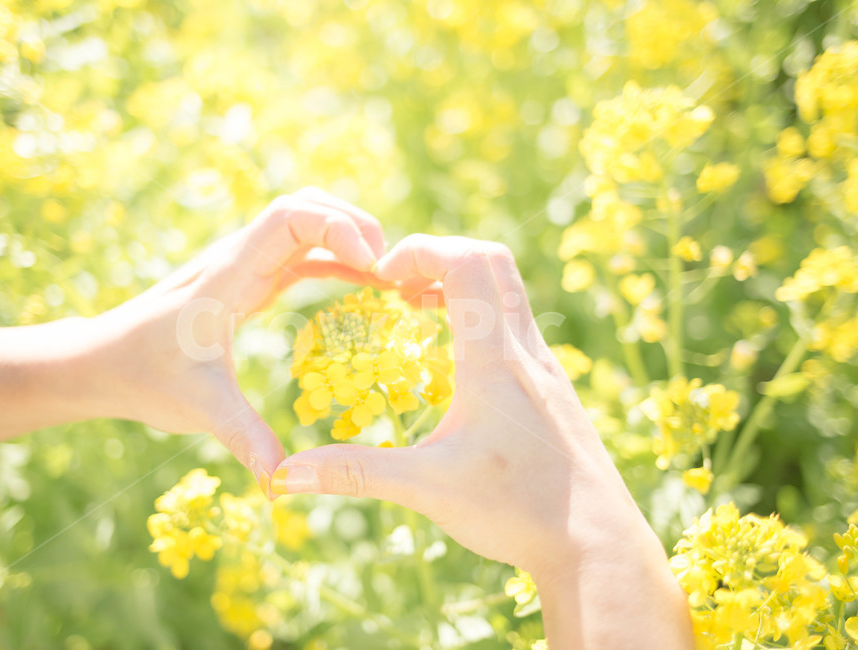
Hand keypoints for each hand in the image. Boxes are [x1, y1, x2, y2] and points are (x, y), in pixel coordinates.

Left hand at [86, 188, 385, 490]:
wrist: (100, 363)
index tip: (372, 265)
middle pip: (306, 206)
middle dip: (354, 224)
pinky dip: (336, 260)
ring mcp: (243, 266)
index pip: (289, 216)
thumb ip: (244, 438)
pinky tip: (364, 285)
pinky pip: (301, 254)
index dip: (338, 227)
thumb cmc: (144, 377)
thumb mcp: (198, 408)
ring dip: (347, 237)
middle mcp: (237, 258)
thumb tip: (282, 484)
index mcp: (227, 274)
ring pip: (304, 223)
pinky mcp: (247, 281)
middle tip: (392, 267)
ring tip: (389, 275)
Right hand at [268, 235, 693, 647]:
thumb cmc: (517, 512)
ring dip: (463, 280)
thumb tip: (284, 477)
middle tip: (398, 287)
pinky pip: (518, 321)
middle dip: (440, 255)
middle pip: (493, 259)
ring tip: (420, 309)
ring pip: (510, 288)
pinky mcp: (554, 387)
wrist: (597, 543)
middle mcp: (527, 351)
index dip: (420, 251)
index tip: (382, 276)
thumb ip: (356, 474)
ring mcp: (547, 367)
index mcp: (495, 361)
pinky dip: (482, 311)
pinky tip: (457, 355)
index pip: (466, 262)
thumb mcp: (428, 490)